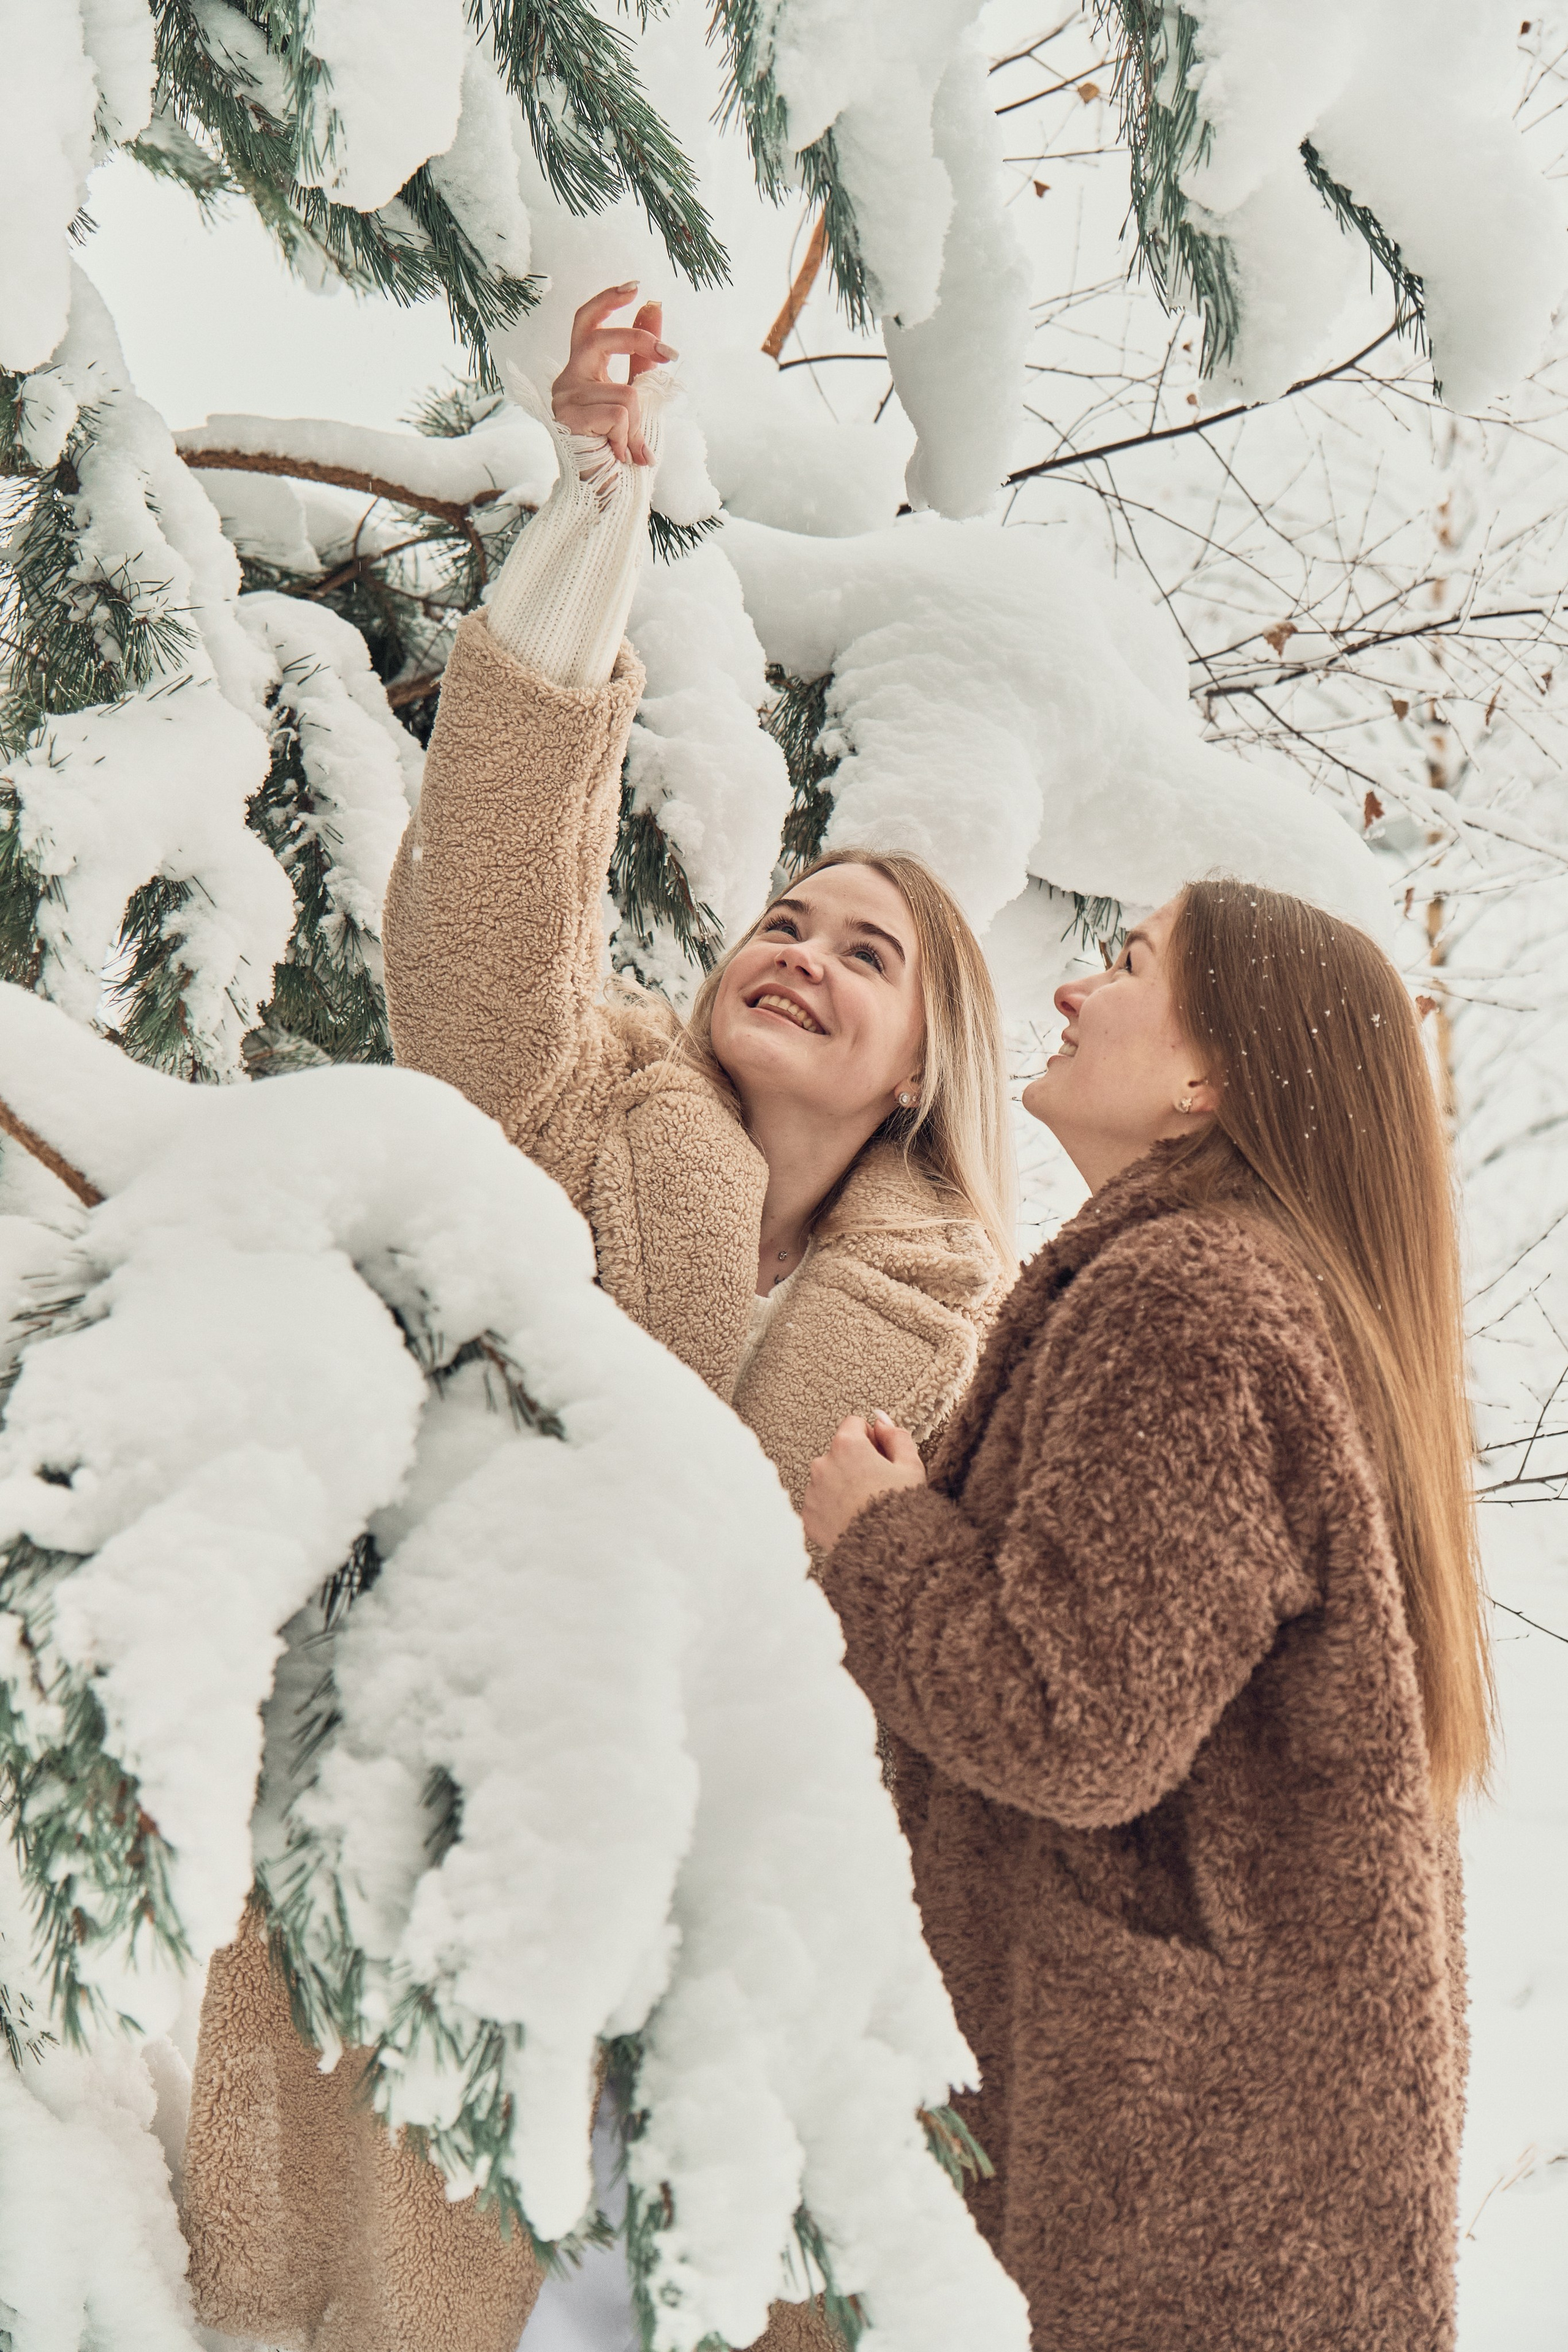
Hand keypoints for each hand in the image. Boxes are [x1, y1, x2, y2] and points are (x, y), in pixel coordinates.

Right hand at [551, 284, 674, 466]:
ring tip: (631, 450)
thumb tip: (654, 305)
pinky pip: (619, 415)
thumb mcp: (637, 396)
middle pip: (599, 339)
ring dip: (639, 426)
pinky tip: (618, 456)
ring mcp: (564, 399)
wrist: (601, 494)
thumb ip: (642, 355)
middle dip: (637, 340)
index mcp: (582, 371)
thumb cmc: (618, 447)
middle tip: (671, 354)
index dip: (607, 301)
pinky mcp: (568, 419)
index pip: (586, 322)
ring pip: (624, 394)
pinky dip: (629, 439)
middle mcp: (567, 380)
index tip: (636, 288)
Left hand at [802, 1413, 925, 1552]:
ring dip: (842, 1484)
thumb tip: (881, 1420)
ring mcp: (812, 1491)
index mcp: (847, 1446)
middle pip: (839, 1452)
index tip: (881, 1455)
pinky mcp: (808, 1516)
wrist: (887, 1552)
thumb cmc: (901, 1507)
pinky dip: (833, 1508)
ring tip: (866, 1504)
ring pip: (827, 1478)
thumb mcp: (910, 1466)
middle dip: (855, 1462)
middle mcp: (822, 1464)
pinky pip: (819, 1503)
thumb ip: (896, 1436)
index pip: (854, 1424)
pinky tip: (852, 1519)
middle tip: (877, 1483)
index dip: (872, 1438)